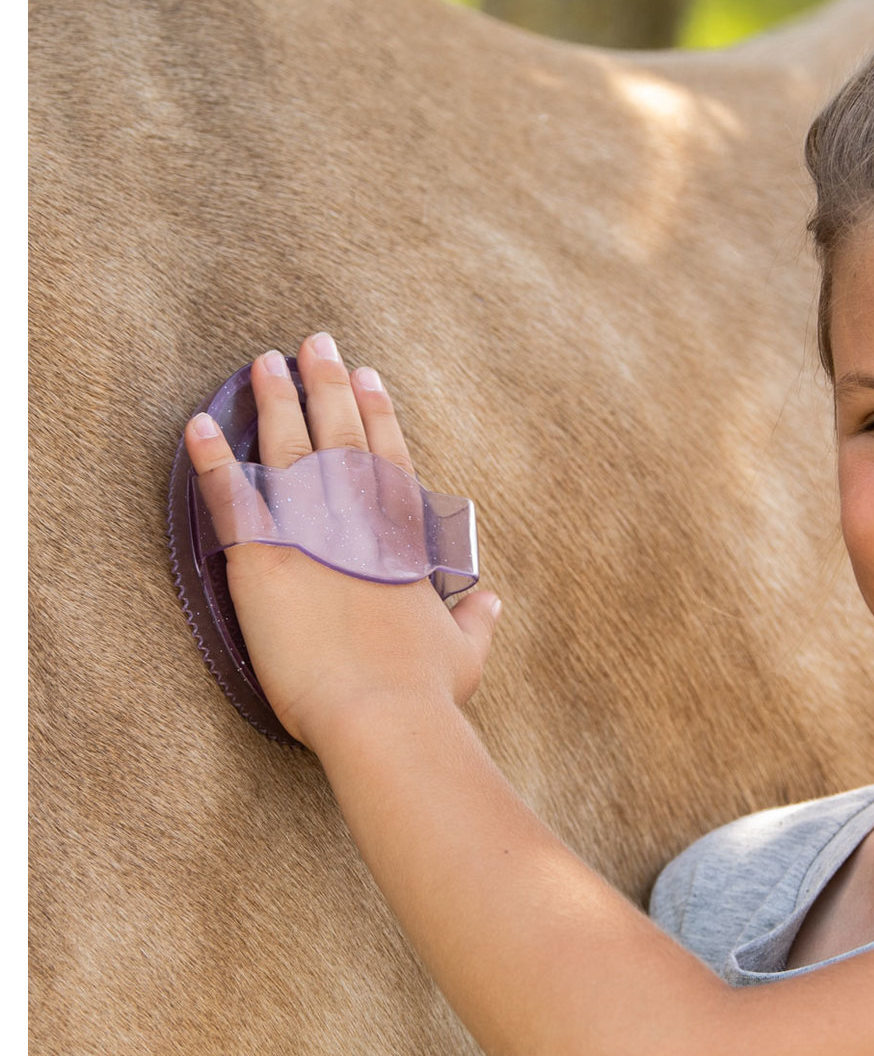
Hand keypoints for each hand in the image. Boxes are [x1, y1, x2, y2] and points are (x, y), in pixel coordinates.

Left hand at [183, 332, 500, 749]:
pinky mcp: (263, 558)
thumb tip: (492, 602)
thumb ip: (476, 620)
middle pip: (341, 435)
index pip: (390, 458)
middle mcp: (360, 521)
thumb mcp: (464, 652)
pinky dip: (213, 457)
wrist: (382, 712)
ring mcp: (311, 533)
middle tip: (315, 342)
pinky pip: (232, 495)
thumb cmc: (425, 689)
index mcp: (404, 539)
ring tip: (263, 363)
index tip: (369, 376)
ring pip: (290, 448)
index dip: (379, 414)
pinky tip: (198, 423)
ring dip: (275, 401)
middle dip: (327, 384)